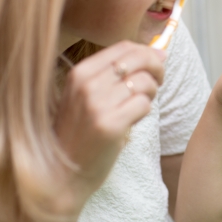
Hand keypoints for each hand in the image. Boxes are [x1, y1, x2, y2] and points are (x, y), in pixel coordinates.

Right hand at [52, 41, 165, 215]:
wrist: (62, 173)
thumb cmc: (80, 133)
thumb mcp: (87, 96)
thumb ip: (118, 73)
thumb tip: (160, 52)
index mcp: (79, 73)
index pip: (124, 47)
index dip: (147, 53)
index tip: (155, 65)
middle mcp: (87, 85)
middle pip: (138, 59)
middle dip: (157, 67)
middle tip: (158, 82)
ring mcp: (98, 105)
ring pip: (144, 82)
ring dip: (151, 93)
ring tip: (140, 105)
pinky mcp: (111, 125)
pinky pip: (144, 104)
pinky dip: (145, 111)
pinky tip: (134, 120)